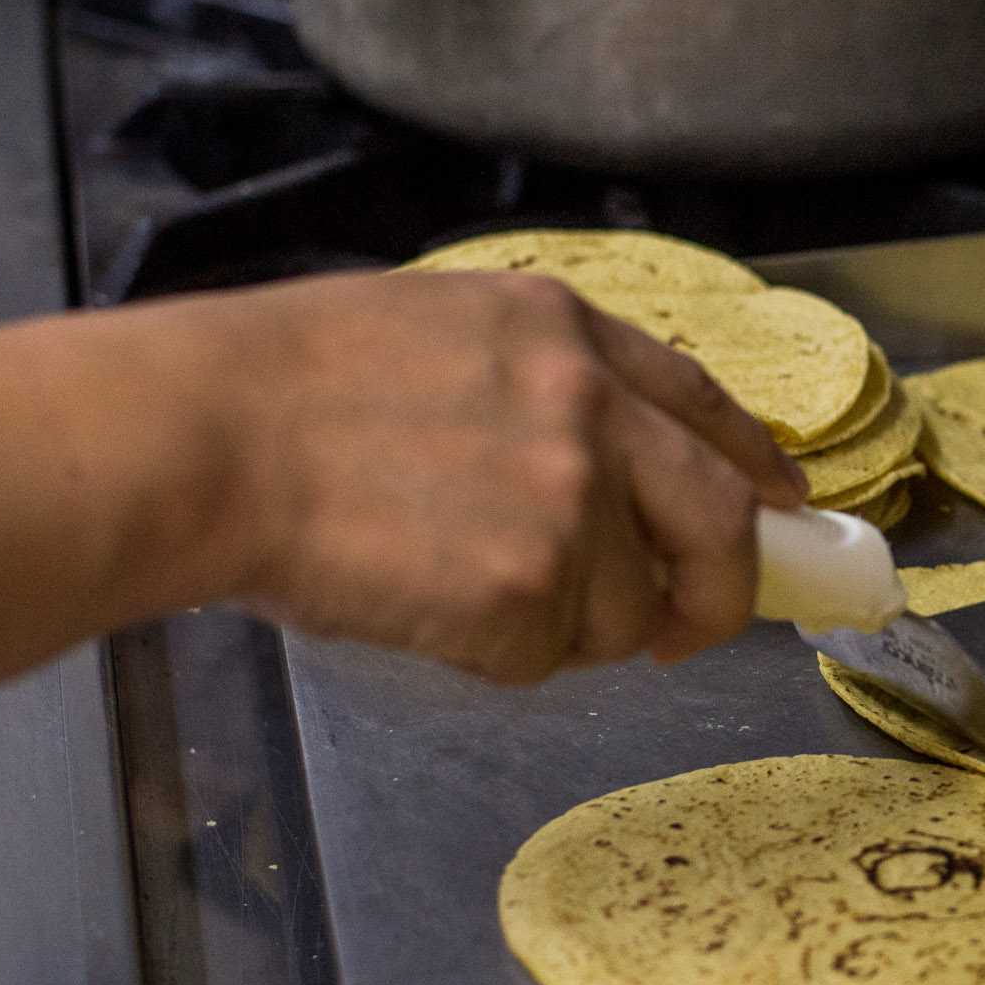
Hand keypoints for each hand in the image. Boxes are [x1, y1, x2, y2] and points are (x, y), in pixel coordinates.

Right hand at [225, 270, 808, 681]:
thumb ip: (538, 386)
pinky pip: (548, 654)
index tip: (781, 505)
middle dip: (723, 588)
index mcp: (564, 333)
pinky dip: (495, 652)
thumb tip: (603, 471)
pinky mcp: (531, 589)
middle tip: (688, 627)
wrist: (203, 439)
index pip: (700, 403)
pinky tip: (420, 604)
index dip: (749, 463)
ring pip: (626, 610)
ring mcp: (570, 502)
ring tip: (449, 582)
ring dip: (561, 624)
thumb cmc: (278, 391)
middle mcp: (590, 409)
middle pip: (719, 522)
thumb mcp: (433, 329)